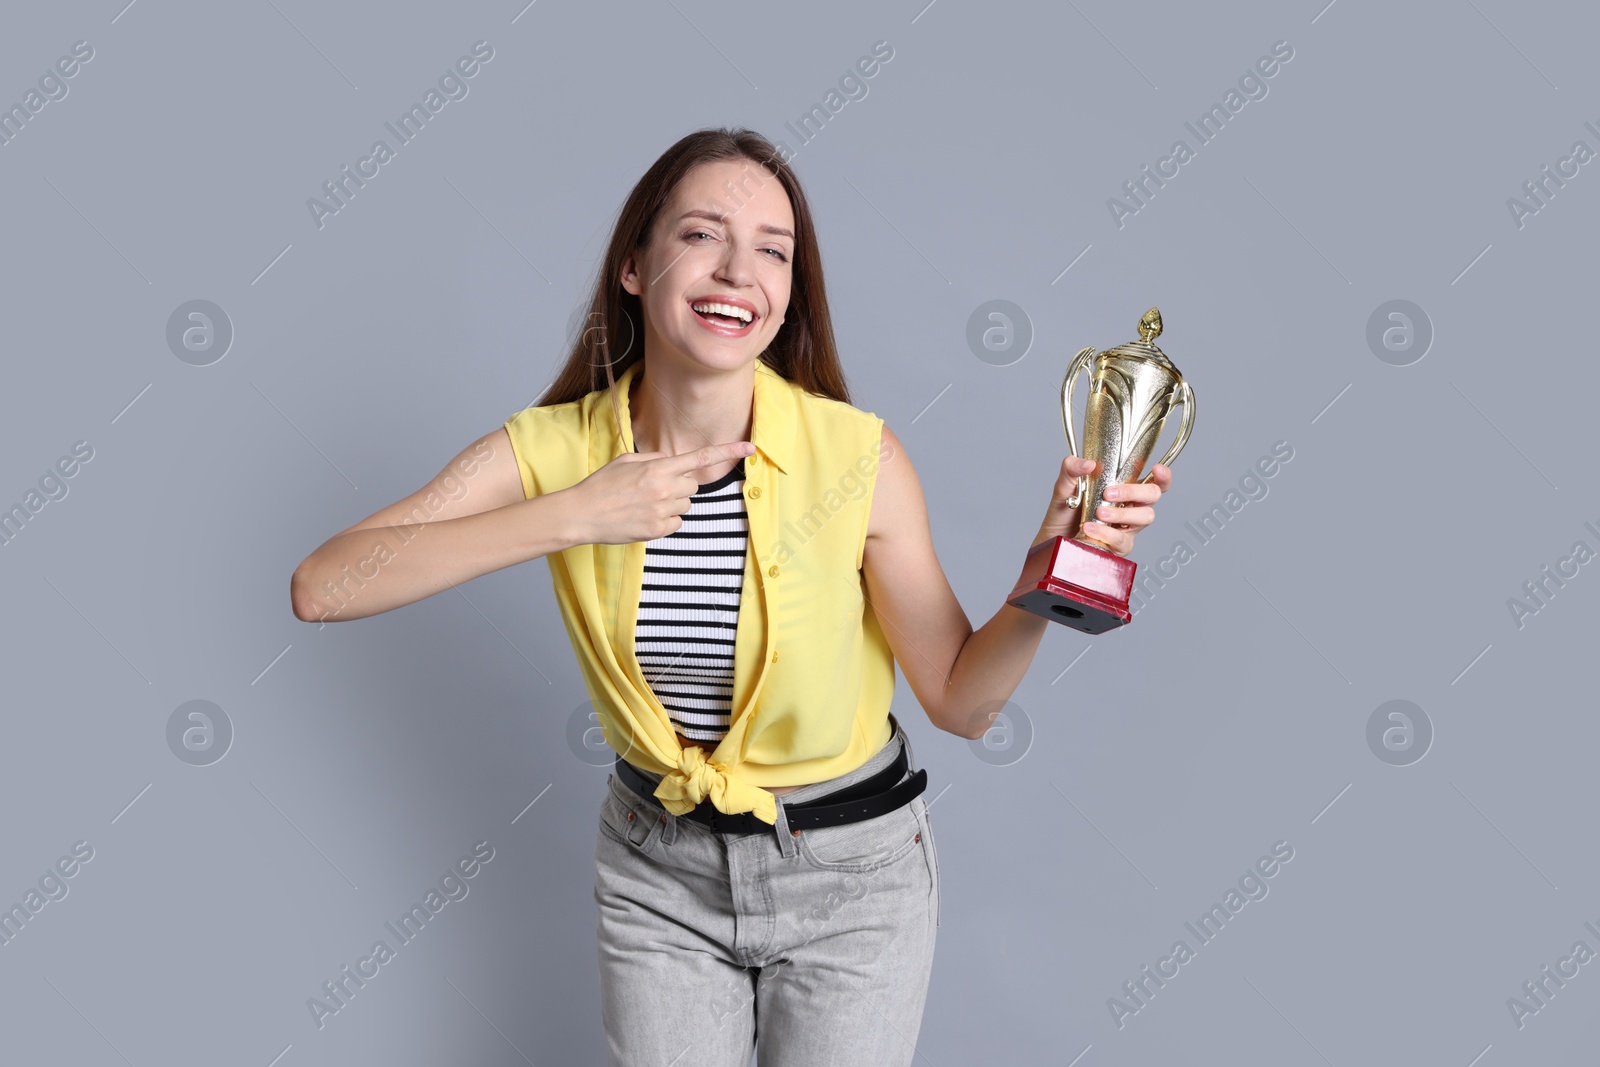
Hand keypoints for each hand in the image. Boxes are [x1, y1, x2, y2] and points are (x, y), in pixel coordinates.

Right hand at [565, 440, 754, 544]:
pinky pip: (676, 523)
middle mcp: (665, 489)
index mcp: (658, 468)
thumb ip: (654, 459)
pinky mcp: (658, 531)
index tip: (750, 448)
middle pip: (693, 486)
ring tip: (645, 503)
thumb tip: (671, 461)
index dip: (728, 451)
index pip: (701, 458)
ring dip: (673, 503)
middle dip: (680, 485)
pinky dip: (666, 520)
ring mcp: (662, 511)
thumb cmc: (602, 485)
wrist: (582, 514)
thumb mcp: (627, 461)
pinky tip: (644, 516)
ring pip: (686, 505)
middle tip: (655, 488)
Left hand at [1039, 457, 1171, 556]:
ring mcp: (1128, 528)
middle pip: (1153, 495)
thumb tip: (1088, 464)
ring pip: (1144, 517)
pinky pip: (1122, 540)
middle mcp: (1132, 507)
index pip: (1153, 480)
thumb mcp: (1064, 487)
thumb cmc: (1065, 513)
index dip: (1162, 475)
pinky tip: (1090, 528)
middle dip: (1134, 491)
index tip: (1157, 469)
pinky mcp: (1119, 547)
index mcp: (1125, 489)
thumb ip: (1071, 469)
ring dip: (1122, 513)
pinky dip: (1106, 532)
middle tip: (1108, 493)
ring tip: (1099, 513)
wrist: (1052, 540)